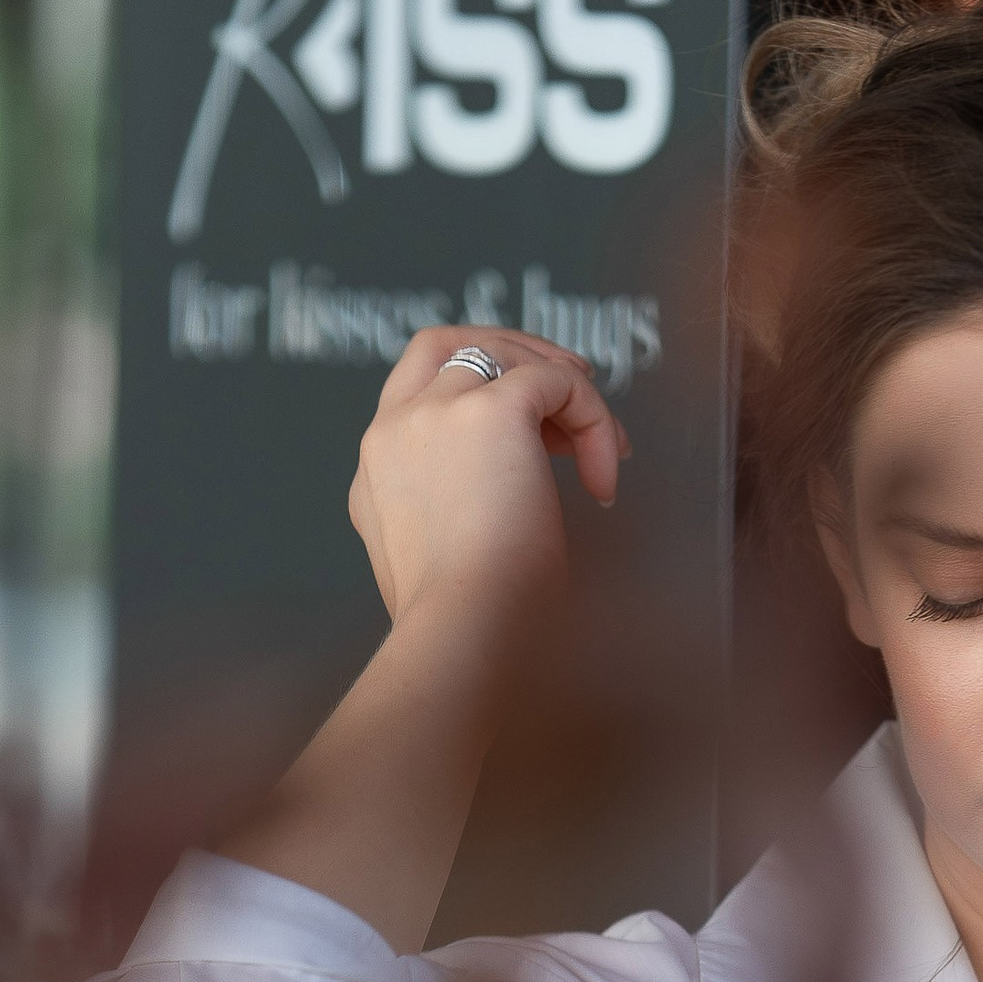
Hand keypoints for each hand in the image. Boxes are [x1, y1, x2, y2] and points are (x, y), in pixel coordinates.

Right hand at [345, 328, 630, 637]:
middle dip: (514, 356)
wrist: (464, 635)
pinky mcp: (489, 411)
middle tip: (574, 390)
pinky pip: (556, 380)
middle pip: (446, 346)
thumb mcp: (440, 571)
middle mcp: (393, 433)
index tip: (536, 437)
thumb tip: (504, 516)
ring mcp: (435, 413)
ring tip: (605, 441)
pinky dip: (594, 416)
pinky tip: (604, 477)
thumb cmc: (468, 630)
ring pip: (503, 351)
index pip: (418, 395)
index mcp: (377, 474)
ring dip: (562, 382)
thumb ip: (451, 529)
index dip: (482, 397)